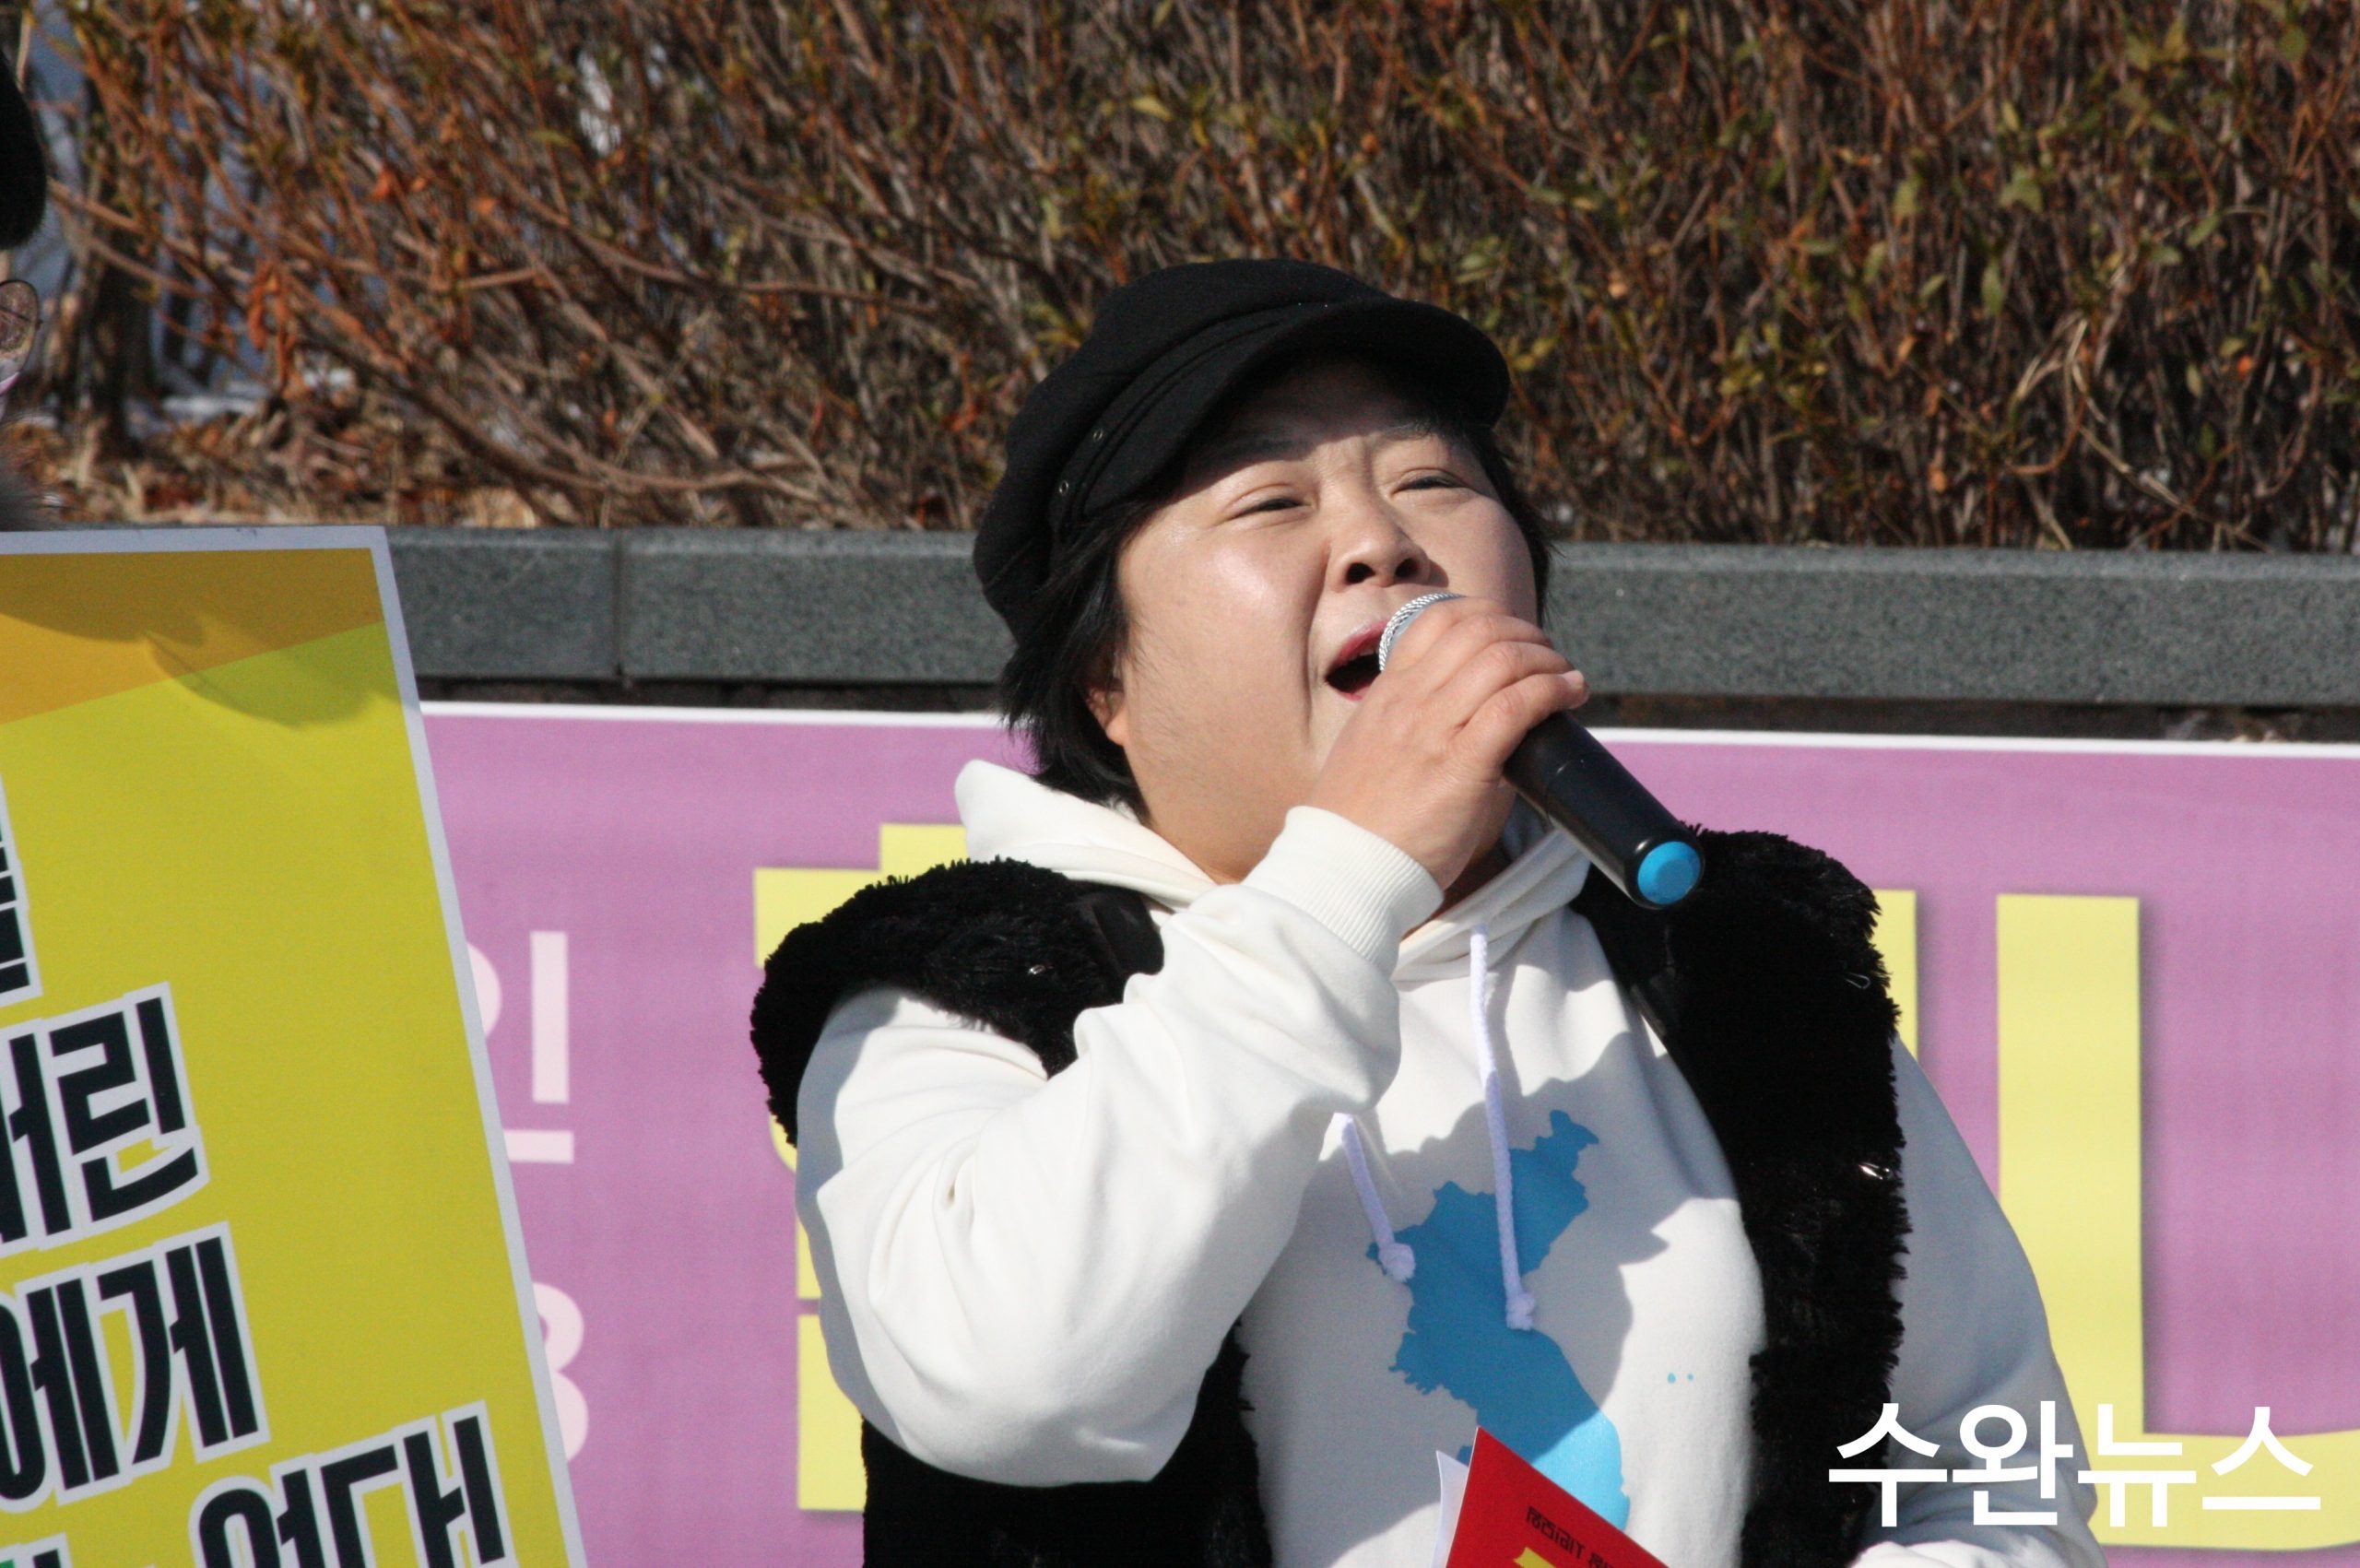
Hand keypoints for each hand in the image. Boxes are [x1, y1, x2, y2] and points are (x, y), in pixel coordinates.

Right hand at [1307, 597, 1588, 890]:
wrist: (1346, 868)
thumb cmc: (1363, 823)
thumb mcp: (1370, 750)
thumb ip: (1407, 724)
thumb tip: (1459, 718)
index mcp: (1387, 694)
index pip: (1439, 620)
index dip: (1488, 615)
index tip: (1512, 636)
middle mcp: (1410, 702)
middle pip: (1479, 630)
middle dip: (1527, 635)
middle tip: (1550, 659)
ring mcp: (1434, 730)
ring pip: (1502, 660)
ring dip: (1548, 661)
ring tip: (1567, 679)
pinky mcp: (1463, 765)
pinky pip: (1515, 706)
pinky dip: (1551, 691)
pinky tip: (1569, 696)